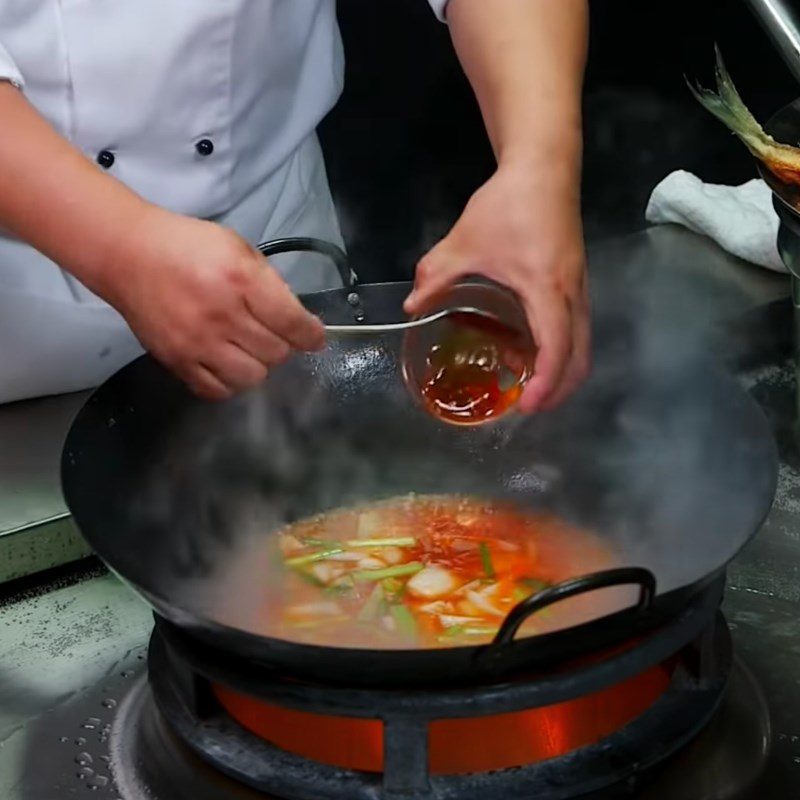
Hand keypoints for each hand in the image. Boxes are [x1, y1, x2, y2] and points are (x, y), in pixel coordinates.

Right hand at [95, 206, 324, 399]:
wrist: (128, 255)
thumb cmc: (187, 247)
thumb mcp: (238, 248)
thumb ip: (270, 283)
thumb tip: (297, 319)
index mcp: (241, 280)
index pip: (292, 323)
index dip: (311, 335)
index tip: (314, 337)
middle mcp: (221, 315)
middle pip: (276, 354)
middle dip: (282, 345)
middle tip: (271, 333)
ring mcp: (197, 343)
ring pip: (251, 377)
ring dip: (258, 365)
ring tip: (248, 349)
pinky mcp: (176, 361)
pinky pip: (217, 390)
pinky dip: (229, 382)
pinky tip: (227, 363)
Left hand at [404, 163, 589, 412]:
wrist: (545, 166)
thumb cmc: (508, 204)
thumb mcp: (464, 241)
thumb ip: (437, 276)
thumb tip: (411, 308)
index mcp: (547, 288)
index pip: (556, 347)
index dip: (544, 383)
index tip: (525, 406)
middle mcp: (572, 294)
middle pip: (581, 356)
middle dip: (559, 389)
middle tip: (528, 407)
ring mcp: (580, 288)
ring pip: (583, 344)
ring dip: (562, 371)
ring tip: (529, 385)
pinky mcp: (577, 282)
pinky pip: (577, 328)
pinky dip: (561, 349)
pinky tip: (530, 349)